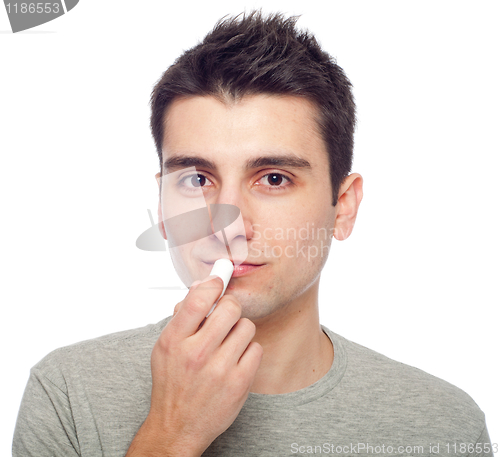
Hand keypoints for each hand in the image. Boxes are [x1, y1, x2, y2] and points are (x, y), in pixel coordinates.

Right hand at [127, 275, 262, 456]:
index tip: (219, 281)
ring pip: (246, 326)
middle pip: (230, 308)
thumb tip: (204, 286)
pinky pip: (256, 348)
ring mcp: (220, 369)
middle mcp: (197, 353)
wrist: (177, 426)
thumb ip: (183, 316)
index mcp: (175, 340)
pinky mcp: (239, 383)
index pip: (199, 298)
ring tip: (229, 342)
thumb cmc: (172, 383)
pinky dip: (248, 351)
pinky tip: (236, 359)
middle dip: (230, 307)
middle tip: (226, 314)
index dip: (214, 284)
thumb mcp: (166, 347)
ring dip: (240, 330)